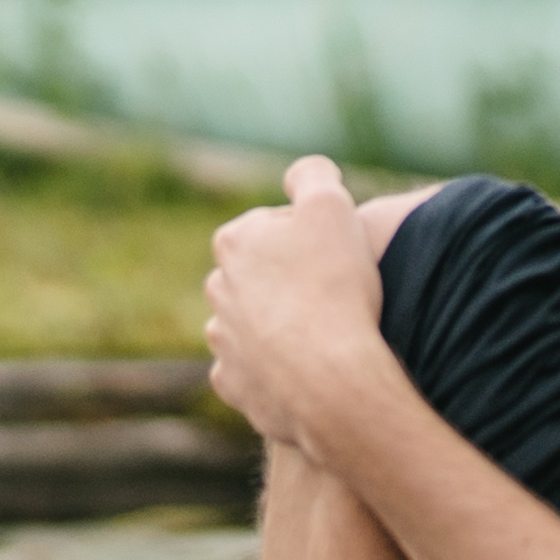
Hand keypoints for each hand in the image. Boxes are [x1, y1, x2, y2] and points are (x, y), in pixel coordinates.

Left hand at [204, 156, 421, 455]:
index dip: (317, 238)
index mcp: (235, 242)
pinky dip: (275, 371)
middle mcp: (218, 290)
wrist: (330, 378)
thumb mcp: (332, 205)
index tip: (342, 256)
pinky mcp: (233, 385)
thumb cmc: (335, 286)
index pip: (278, 227)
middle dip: (294, 281)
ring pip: (255, 324)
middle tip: (339, 293)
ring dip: (283, 326)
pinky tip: (308, 370)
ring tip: (327, 335)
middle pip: (265, 276)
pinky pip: (253, 372)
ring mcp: (222, 342)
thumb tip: (302, 174)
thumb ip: (313, 175)